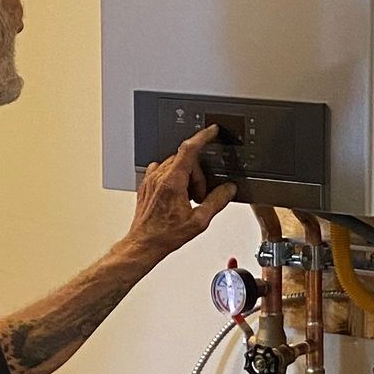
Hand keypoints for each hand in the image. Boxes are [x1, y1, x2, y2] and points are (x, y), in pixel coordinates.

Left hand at [128, 125, 234, 262]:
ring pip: (175, 166)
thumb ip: (217, 201)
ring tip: (186, 200)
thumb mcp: (199, 221)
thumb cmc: (165, 234)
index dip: (203, 137)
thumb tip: (228, 189)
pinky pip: (164, 172)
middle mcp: (160, 176)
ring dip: (186, 178)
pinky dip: (174, 180)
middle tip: (198, 196)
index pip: (189, 149)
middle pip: (186, 161)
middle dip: (197, 175)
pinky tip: (176, 198)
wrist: (145, 243)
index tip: (211, 131)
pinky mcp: (146, 184)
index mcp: (173, 181)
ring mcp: (151, 179)